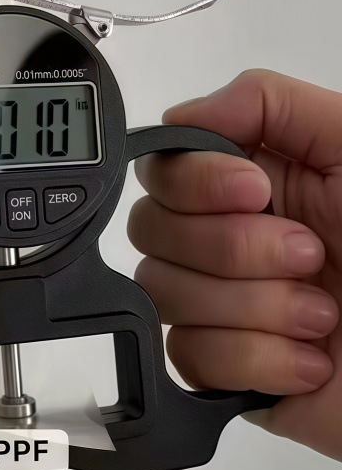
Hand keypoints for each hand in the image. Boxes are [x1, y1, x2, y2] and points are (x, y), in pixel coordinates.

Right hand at [128, 69, 341, 459]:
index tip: (256, 192)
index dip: (194, 182)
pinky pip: (188, 357)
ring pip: (163, 292)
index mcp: (250, 184)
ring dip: (255, 307)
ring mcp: (219, 303)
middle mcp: (224, 238)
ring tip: (321, 315)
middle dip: (231, 249)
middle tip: (308, 256)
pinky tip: (311, 360)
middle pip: (149, 228)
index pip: (162, 168)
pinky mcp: (224, 366)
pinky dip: (258, 360)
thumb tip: (181, 117)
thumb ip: (269, 103)